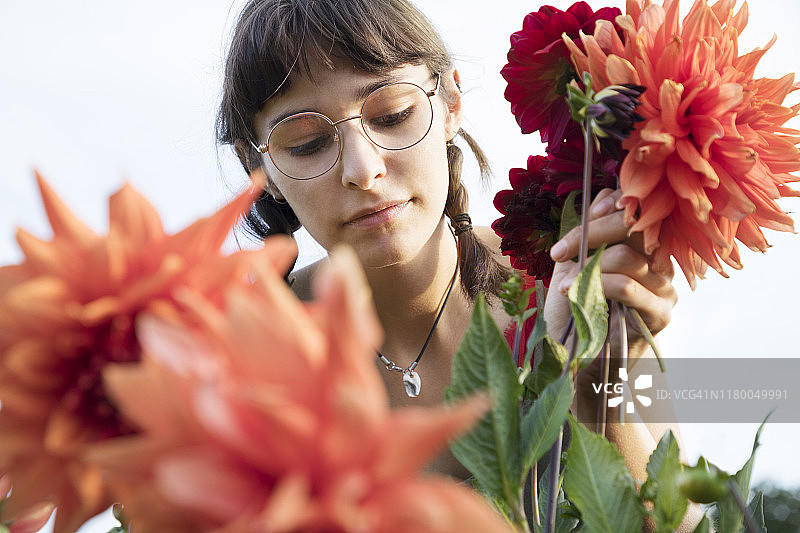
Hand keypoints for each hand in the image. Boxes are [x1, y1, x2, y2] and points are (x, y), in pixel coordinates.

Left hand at [542, 188, 676, 350]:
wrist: (579, 357)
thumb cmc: (577, 309)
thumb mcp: (578, 262)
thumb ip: (592, 231)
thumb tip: (604, 196)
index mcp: (643, 246)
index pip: (638, 208)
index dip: (611, 205)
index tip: (587, 216)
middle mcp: (660, 262)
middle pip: (635, 226)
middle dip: (592, 232)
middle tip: (560, 252)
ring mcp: (665, 287)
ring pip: (627, 256)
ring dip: (587, 268)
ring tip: (565, 284)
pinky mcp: (661, 313)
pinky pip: (628, 286)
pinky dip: (596, 286)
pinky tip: (573, 293)